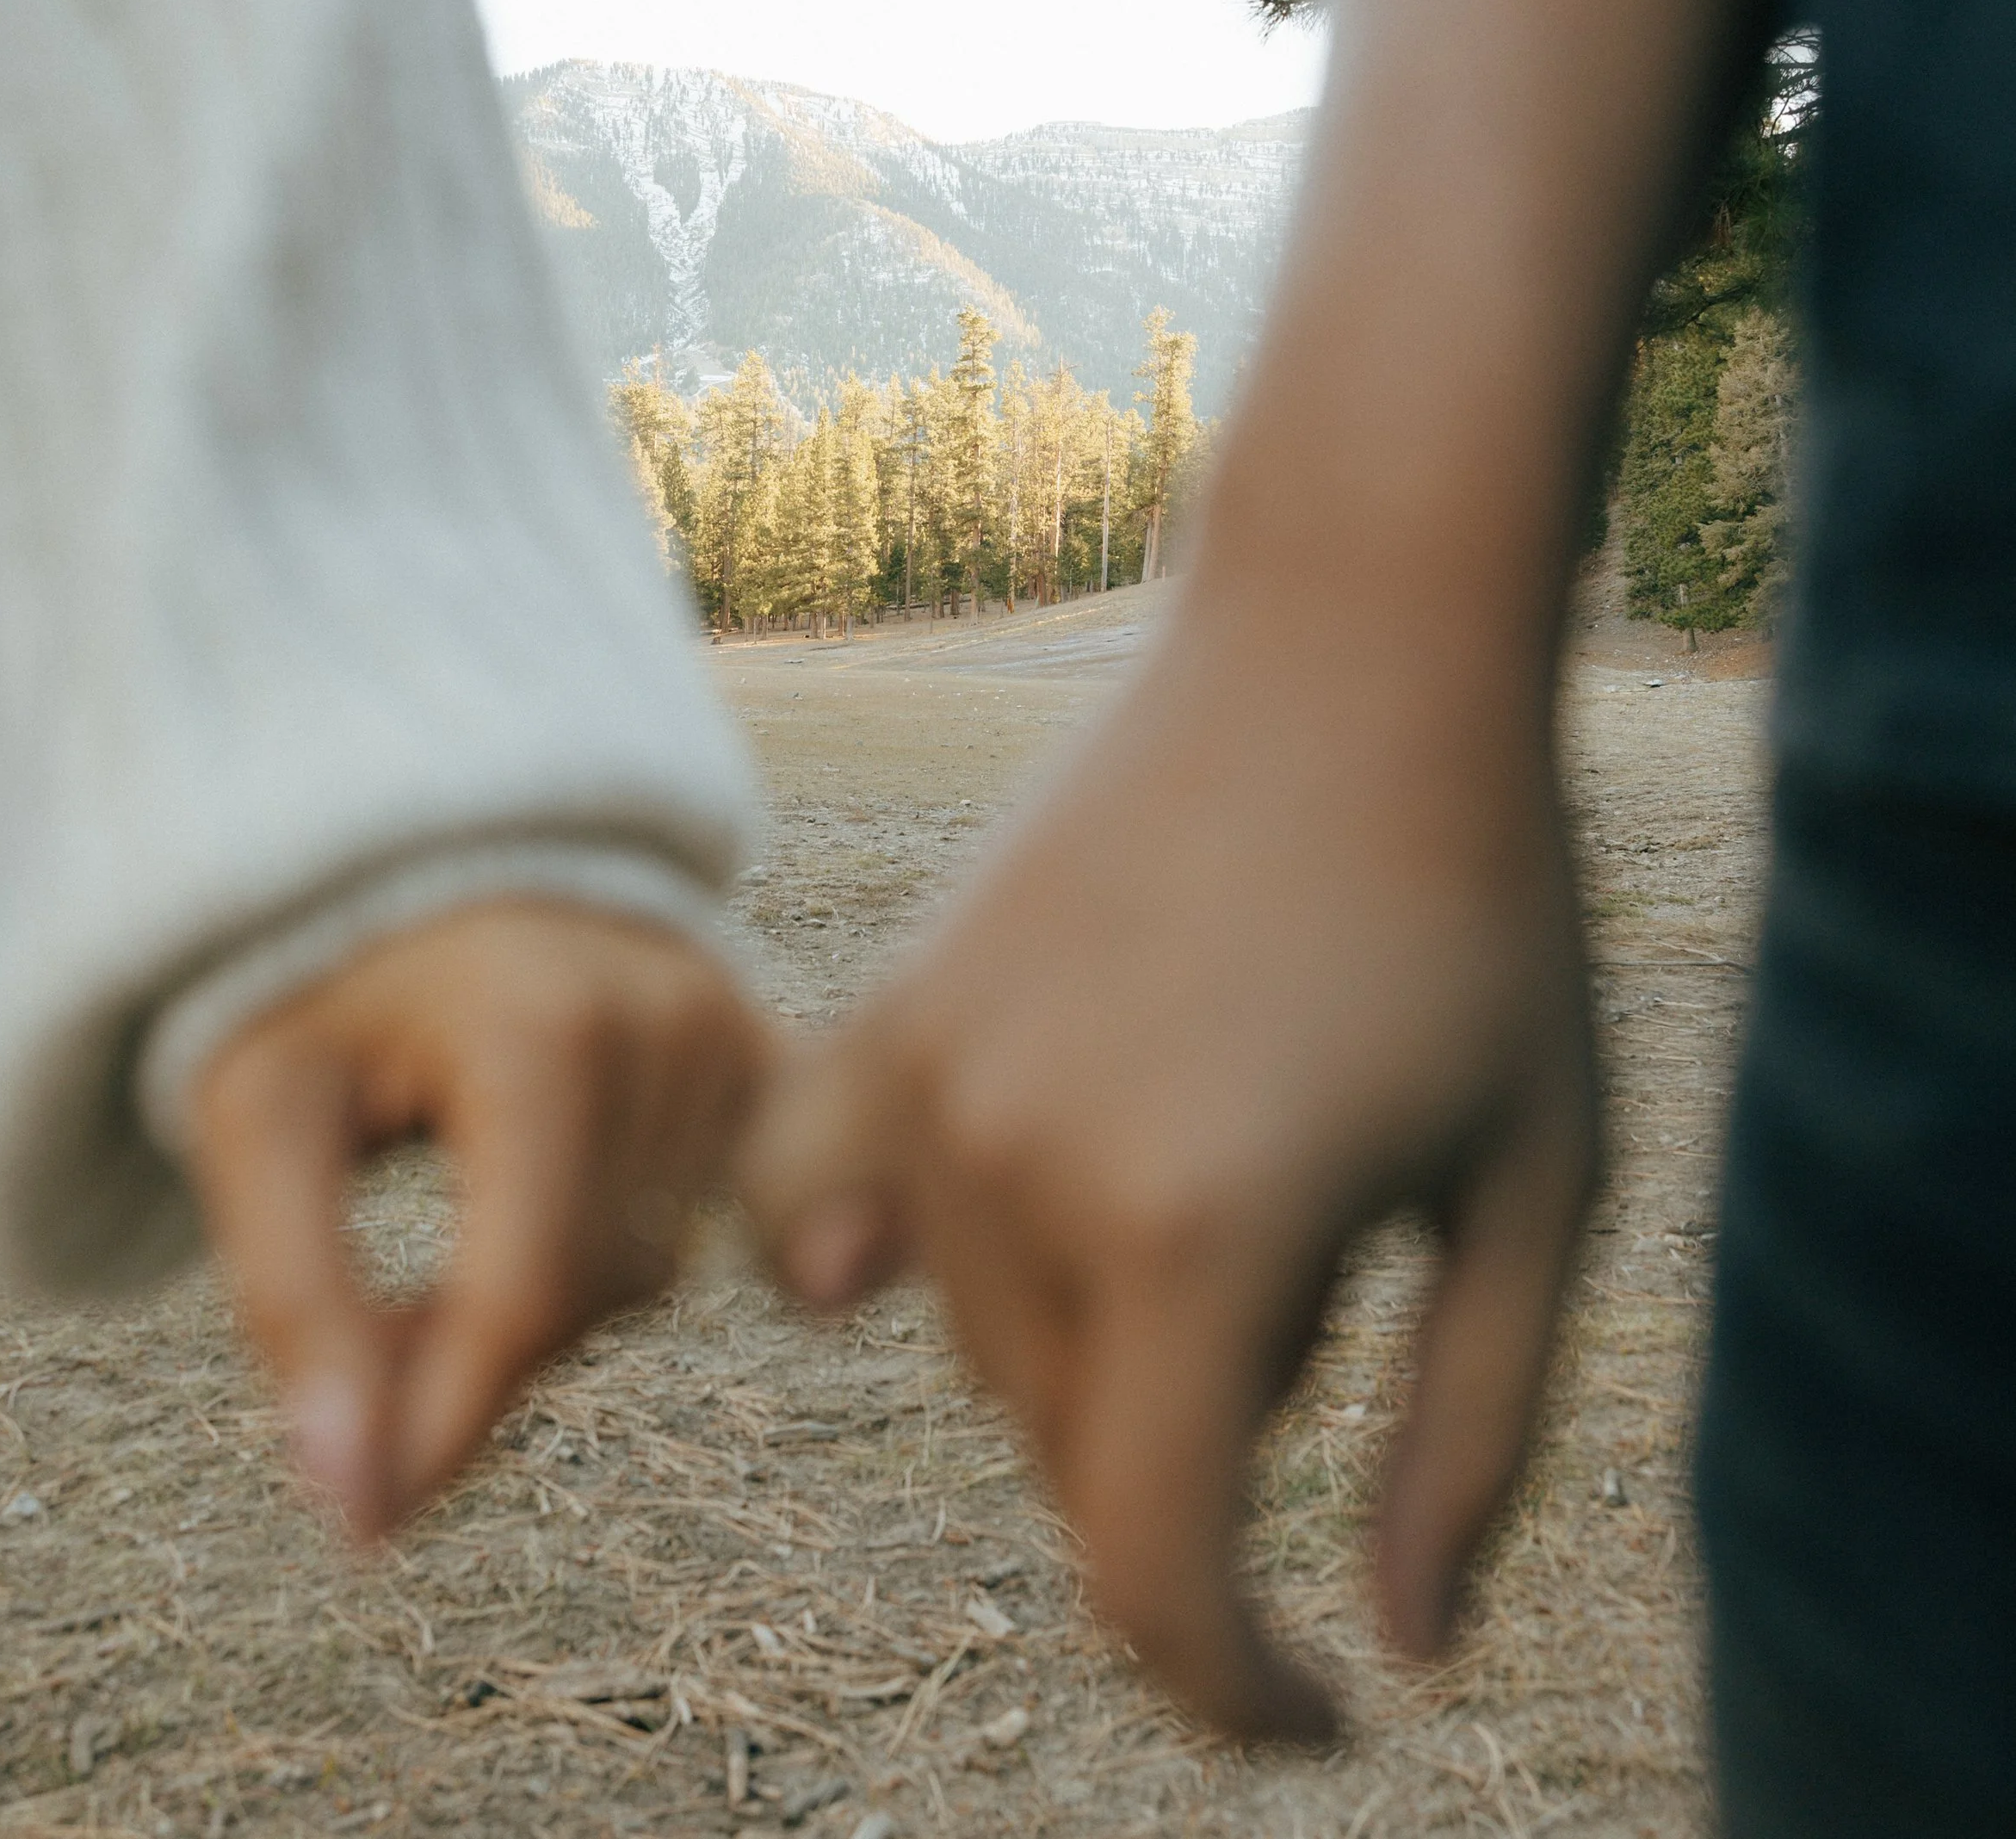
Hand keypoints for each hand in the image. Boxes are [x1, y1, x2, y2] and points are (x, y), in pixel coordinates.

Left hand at [186, 898, 766, 1540]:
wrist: (426, 850)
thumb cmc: (323, 987)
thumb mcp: (258, 1120)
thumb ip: (294, 1300)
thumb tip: (356, 1507)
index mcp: (547, 1027)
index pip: (524, 1293)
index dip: (442, 1426)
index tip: (362, 1528)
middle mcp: (675, 1024)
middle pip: (582, 1294)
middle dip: (465, 1348)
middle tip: (364, 1323)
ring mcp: (738, 1037)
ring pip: (645, 1275)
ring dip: (536, 1297)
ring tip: (448, 1218)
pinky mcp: (771, 1057)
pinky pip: (707, 1228)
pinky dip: (611, 1249)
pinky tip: (545, 1192)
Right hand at [741, 603, 1596, 1740]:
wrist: (1346, 642)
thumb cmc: (1480, 908)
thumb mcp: (1540, 1188)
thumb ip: (1475, 1443)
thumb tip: (1399, 1657)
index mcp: (1201, 1234)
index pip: (1158, 1576)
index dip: (1241, 1693)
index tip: (1321, 1710)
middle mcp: (1022, 1170)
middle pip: (1078, 1452)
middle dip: (1207, 1444)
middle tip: (1334, 1273)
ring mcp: (929, 1080)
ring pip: (979, 1345)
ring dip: (1097, 1339)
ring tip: (1222, 1171)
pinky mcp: (887, 1005)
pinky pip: (813, 1209)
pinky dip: (858, 1263)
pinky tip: (883, 1257)